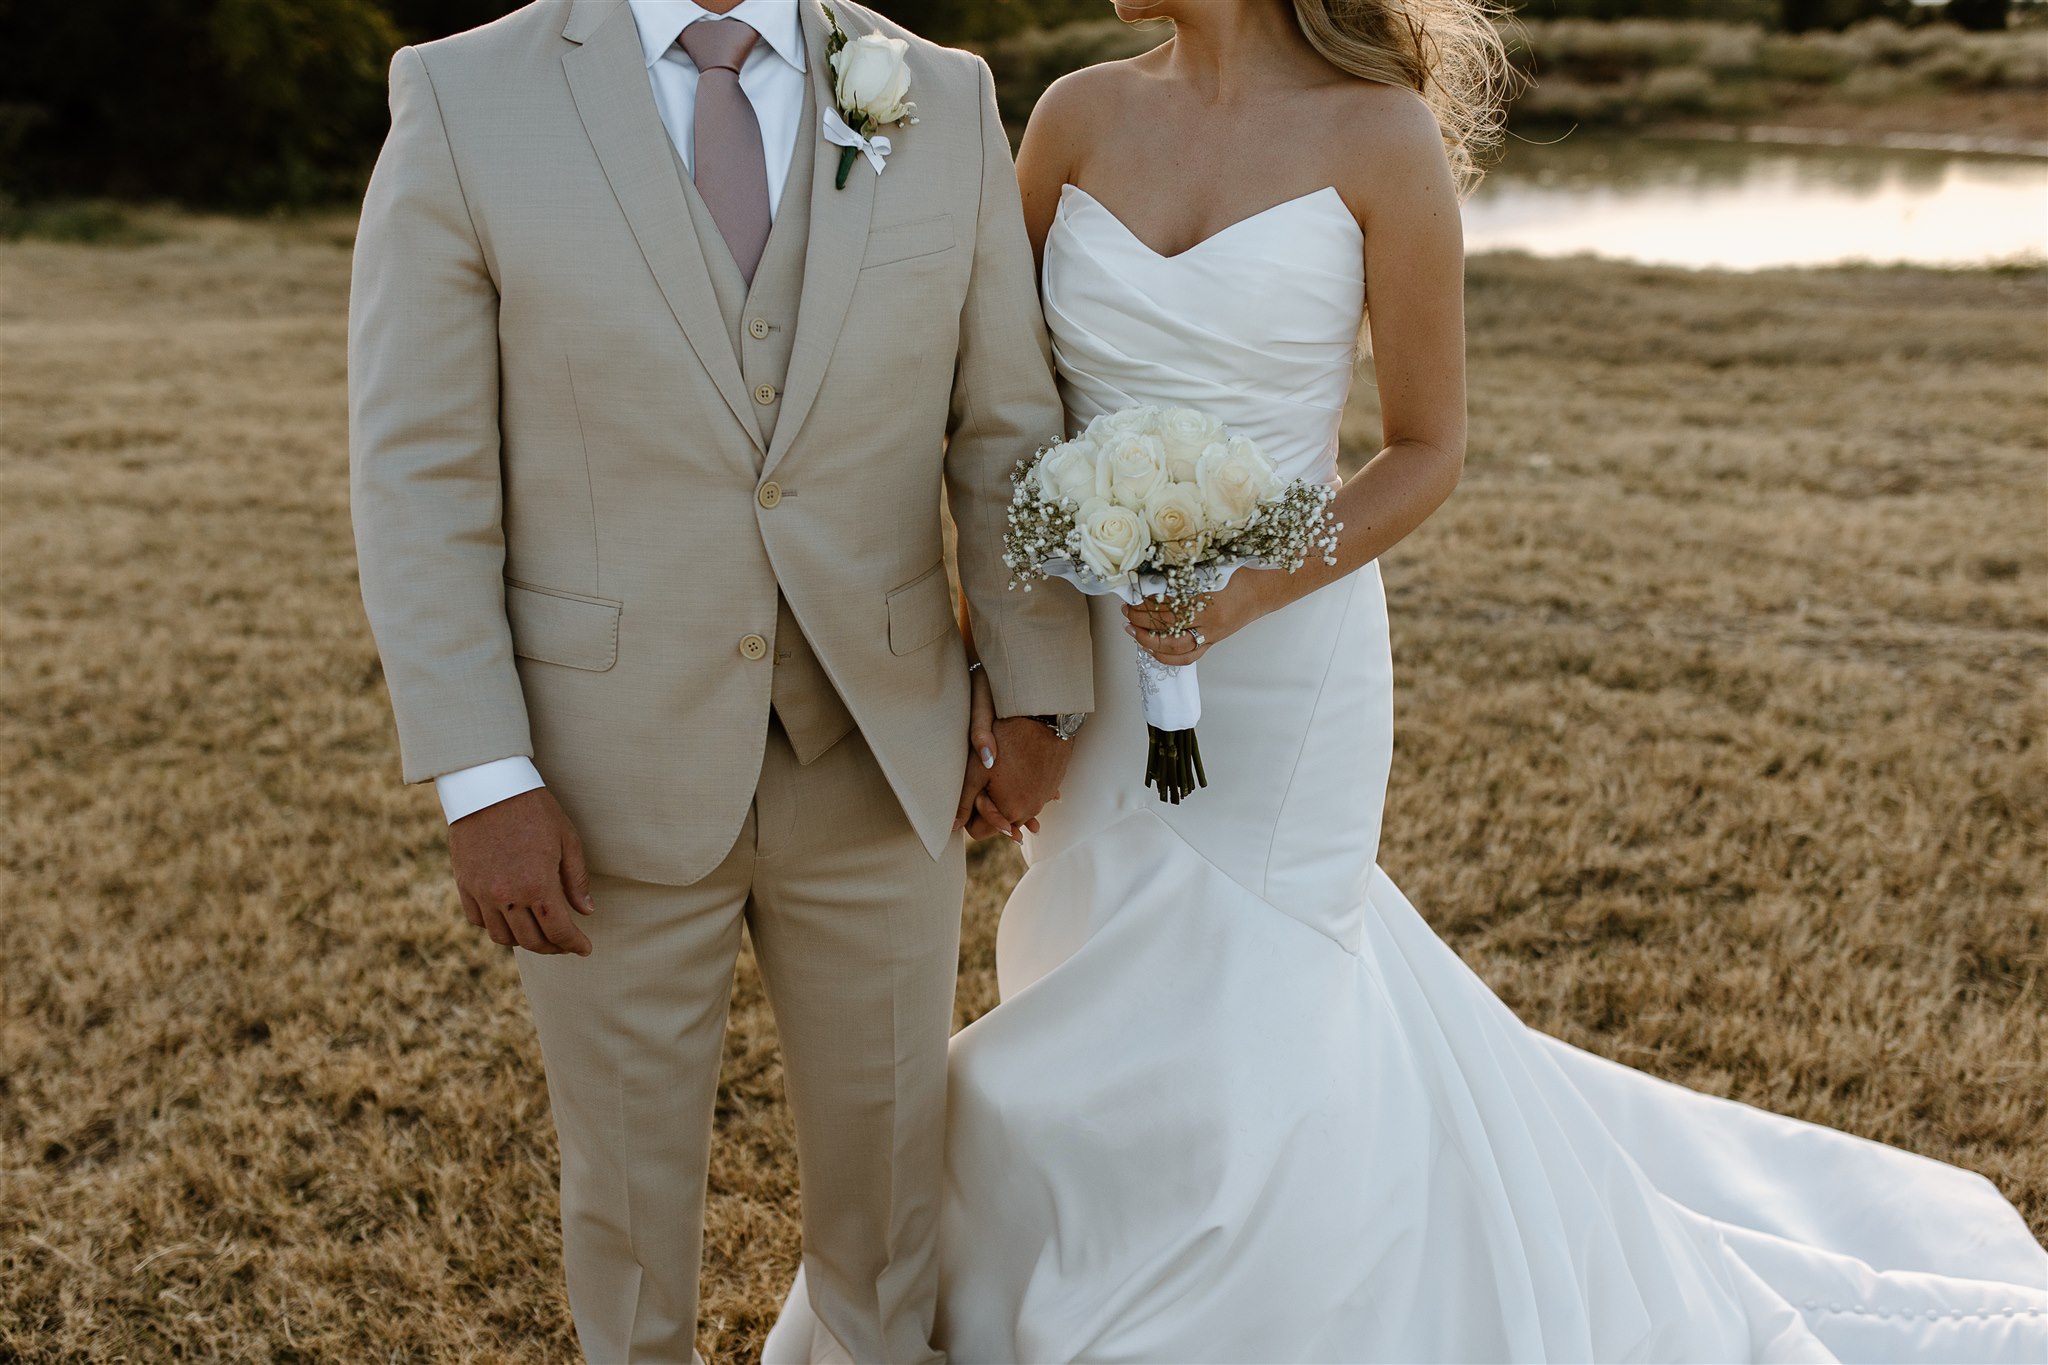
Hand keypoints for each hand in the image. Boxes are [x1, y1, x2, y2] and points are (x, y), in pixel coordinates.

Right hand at [447, 787, 595, 955]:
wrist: (488, 787)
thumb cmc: (534, 809)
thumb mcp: (566, 839)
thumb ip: (576, 879)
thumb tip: (586, 911)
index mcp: (537, 885)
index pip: (558, 931)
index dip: (574, 944)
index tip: (584, 949)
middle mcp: (507, 895)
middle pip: (532, 940)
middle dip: (553, 947)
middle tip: (565, 943)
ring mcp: (482, 893)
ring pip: (503, 937)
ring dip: (524, 941)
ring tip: (538, 932)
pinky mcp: (464, 885)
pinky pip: (478, 920)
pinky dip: (496, 926)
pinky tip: (510, 918)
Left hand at [953, 667, 1043, 841]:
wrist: (1044, 716)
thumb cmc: (1006, 740)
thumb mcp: (976, 770)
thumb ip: (964, 803)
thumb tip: (951, 826)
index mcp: (1009, 813)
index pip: (978, 831)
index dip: (969, 812)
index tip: (972, 789)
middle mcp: (1030, 811)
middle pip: (999, 821)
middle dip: (988, 806)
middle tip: (985, 777)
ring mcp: (1044, 797)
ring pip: (1017, 808)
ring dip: (1007, 796)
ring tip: (1002, 772)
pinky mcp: (1053, 783)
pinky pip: (1035, 794)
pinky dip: (1026, 787)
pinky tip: (1021, 771)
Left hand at [1123, 569, 1279, 668]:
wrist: (1262, 590)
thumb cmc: (1239, 574)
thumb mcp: (1212, 566)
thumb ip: (1185, 572)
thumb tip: (1152, 573)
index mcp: (1207, 597)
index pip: (1167, 602)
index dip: (1146, 600)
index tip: (1132, 594)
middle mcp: (1208, 620)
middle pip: (1166, 623)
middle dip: (1141, 617)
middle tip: (1126, 610)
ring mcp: (1211, 635)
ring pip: (1173, 645)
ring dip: (1148, 639)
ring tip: (1131, 629)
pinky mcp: (1212, 643)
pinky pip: (1188, 657)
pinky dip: (1166, 658)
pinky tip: (1150, 650)